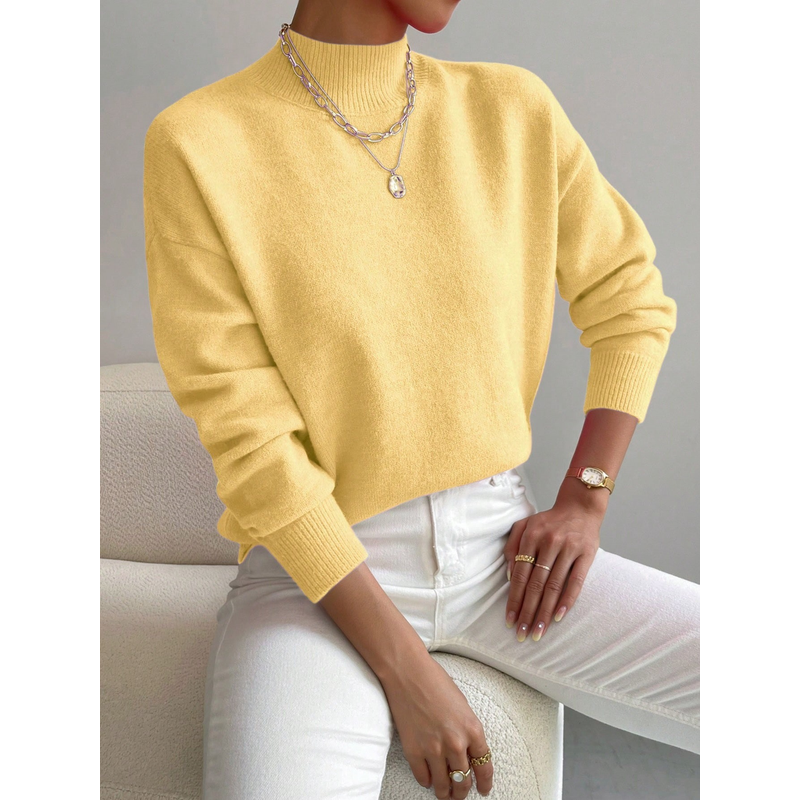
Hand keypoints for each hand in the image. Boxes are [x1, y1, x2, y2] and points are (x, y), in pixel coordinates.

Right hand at [381, 653, 492, 797]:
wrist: (408, 672)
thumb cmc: (435, 682)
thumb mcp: (462, 706)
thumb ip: (467, 730)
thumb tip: (468, 752)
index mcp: (472, 729)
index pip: (485, 767)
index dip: (485, 783)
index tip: (484, 790)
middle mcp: (456, 743)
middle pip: (463, 781)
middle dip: (463, 791)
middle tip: (460, 794)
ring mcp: (434, 749)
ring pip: (443, 785)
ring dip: (445, 793)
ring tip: (444, 794)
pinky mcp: (413, 751)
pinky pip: (423, 778)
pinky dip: (426, 781)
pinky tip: (428, 779)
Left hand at [503, 477, 605, 641]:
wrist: (580, 506)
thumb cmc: (549, 520)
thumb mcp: (524, 524)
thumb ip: (511, 545)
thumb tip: (508, 575)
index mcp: (531, 536)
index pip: (520, 574)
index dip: (514, 599)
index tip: (510, 619)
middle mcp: (549, 542)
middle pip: (536, 584)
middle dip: (527, 611)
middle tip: (522, 633)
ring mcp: (569, 548)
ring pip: (554, 586)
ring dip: (545, 612)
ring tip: (538, 631)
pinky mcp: (586, 554)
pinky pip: (576, 581)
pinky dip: (567, 600)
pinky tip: (559, 617)